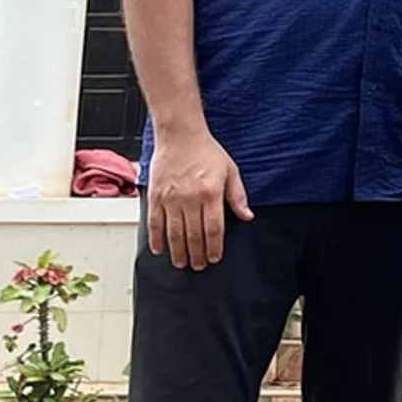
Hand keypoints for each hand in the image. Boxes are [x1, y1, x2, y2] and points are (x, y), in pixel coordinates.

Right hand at [145, 126, 251, 270]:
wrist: (180, 135)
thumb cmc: (206, 152)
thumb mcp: (231, 172)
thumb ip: (238, 196)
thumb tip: (247, 216)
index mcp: (210, 193)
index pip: (213, 229)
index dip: (214, 248)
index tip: (214, 258)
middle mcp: (189, 198)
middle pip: (193, 235)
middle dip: (196, 255)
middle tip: (198, 266)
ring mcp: (170, 198)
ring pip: (174, 233)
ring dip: (178, 252)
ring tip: (181, 263)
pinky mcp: (155, 196)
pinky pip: (154, 222)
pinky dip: (156, 239)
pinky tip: (160, 250)